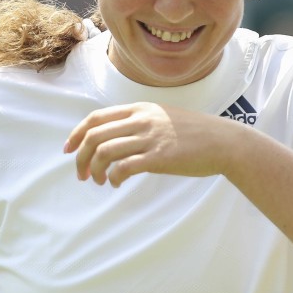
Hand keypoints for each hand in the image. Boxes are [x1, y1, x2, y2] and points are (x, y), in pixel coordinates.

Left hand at [63, 102, 236, 186]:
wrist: (223, 142)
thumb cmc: (194, 133)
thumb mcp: (163, 117)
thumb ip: (139, 122)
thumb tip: (115, 138)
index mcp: (139, 109)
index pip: (95, 119)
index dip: (76, 135)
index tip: (68, 150)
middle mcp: (140, 120)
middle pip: (94, 136)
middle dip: (80, 157)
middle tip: (81, 174)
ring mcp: (149, 138)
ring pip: (104, 152)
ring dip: (94, 170)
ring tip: (98, 181)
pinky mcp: (159, 157)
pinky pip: (123, 167)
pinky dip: (113, 177)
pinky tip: (116, 183)